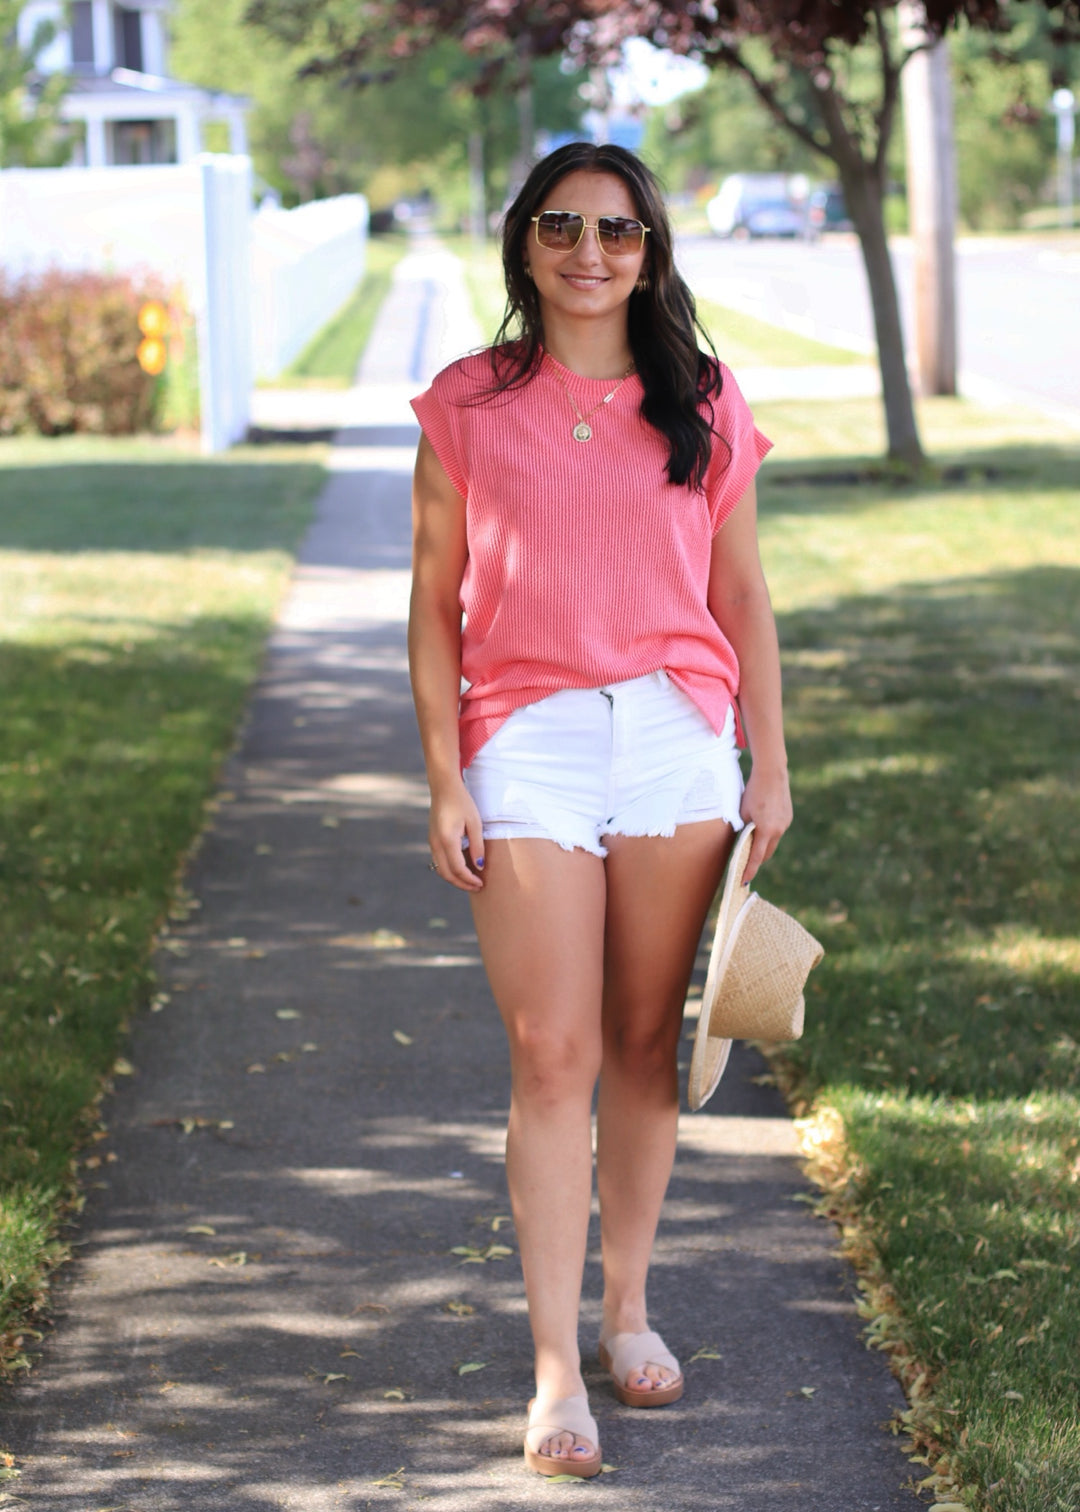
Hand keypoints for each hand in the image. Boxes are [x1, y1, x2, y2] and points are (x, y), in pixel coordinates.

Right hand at [429, 780, 485, 891]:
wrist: (444, 787)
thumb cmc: (462, 802)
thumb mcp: (475, 823)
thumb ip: (477, 846)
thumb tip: (479, 867)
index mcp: (447, 840)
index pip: (458, 869)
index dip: (469, 879)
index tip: (481, 883)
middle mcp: (436, 844)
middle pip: (446, 874)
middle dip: (462, 884)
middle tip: (477, 887)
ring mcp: (431, 842)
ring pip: (441, 869)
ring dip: (455, 878)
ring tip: (470, 881)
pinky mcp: (432, 839)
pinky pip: (439, 861)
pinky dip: (449, 870)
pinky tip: (462, 869)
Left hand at [738, 767, 792, 885]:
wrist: (772, 773)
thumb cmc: (753, 792)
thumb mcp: (743, 812)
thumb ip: (745, 829)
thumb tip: (745, 840)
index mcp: (766, 830)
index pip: (756, 857)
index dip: (750, 870)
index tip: (744, 880)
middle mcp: (778, 830)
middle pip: (767, 853)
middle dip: (757, 860)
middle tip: (746, 864)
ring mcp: (785, 824)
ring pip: (773, 842)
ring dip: (764, 845)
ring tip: (752, 843)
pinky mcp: (788, 817)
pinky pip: (778, 830)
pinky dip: (770, 833)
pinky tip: (763, 825)